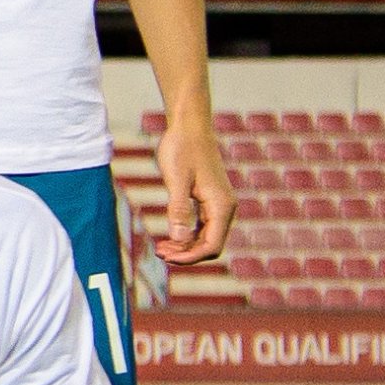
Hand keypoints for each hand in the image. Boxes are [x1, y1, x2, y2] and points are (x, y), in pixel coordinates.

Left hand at [155, 112, 235, 265]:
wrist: (189, 127)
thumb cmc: (182, 149)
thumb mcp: (176, 180)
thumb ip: (179, 210)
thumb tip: (179, 239)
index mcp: (221, 206)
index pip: (212, 246)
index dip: (190, 257)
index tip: (166, 256)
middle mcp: (225, 208)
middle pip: (211, 245)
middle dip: (187, 253)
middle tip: (159, 252)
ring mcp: (219, 204)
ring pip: (206, 237)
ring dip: (186, 246)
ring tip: (161, 247)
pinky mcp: (209, 200)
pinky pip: (202, 226)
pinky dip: (187, 234)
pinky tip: (169, 236)